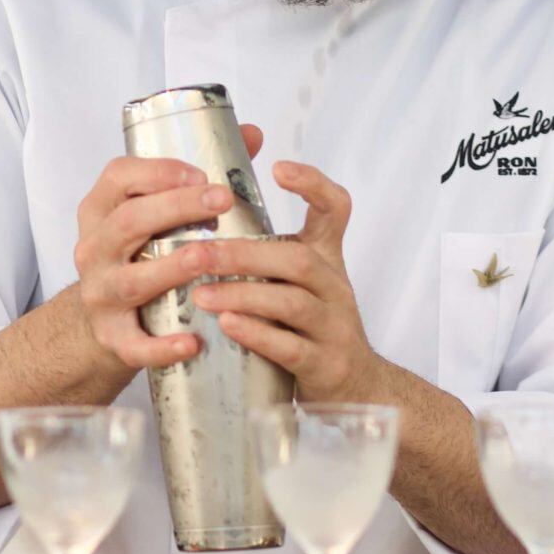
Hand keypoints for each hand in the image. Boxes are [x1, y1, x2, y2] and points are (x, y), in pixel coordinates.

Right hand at [69, 124, 266, 373]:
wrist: (104, 320)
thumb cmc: (141, 254)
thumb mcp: (155, 212)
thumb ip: (201, 174)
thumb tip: (251, 134)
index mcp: (102, 210)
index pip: (117, 178)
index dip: (157, 172)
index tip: (200, 172)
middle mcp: (94, 249)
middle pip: (128, 222)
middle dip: (175, 207)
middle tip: (222, 200)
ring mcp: (100, 294)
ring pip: (131, 280)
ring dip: (170, 268)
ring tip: (207, 257)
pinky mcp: (112, 337)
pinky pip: (134, 345)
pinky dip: (161, 346)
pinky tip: (193, 342)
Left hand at [189, 159, 382, 402]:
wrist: (356, 387)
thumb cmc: (310, 326)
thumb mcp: (297, 280)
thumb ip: (263, 251)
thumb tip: (208, 208)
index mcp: (327, 258)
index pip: (335, 208)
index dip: (313, 184)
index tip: (278, 166)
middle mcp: (335, 287)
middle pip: (298, 258)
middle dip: (243, 254)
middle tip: (197, 253)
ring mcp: (334, 327)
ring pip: (292, 303)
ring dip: (242, 296)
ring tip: (200, 295)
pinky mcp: (326, 365)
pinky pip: (292, 348)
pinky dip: (258, 335)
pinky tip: (227, 327)